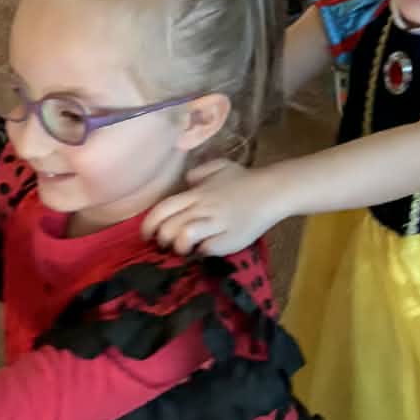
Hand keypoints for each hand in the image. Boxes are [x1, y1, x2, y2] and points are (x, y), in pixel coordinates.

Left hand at [143, 159, 284, 258]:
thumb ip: (199, 173)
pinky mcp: (229, 239)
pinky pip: (207, 249)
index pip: (162, 210)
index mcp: (197, 194)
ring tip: (185, 248)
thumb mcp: (220, 167)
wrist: (272, 191)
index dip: (149, 225)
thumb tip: (185, 182)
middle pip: (169, 227)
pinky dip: (201, 252)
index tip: (147, 236)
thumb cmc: (245, 180)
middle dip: (162, 240)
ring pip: (184, 237)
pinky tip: (206, 249)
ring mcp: (216, 224)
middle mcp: (202, 208)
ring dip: (179, 247)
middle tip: (167, 245)